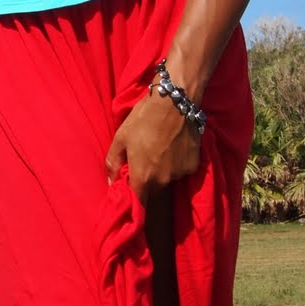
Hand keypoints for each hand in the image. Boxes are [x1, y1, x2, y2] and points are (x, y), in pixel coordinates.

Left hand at [105, 88, 201, 203]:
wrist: (174, 102)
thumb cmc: (143, 119)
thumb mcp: (121, 138)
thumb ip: (113, 164)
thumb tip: (110, 183)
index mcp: (143, 177)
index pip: (138, 203)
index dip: (134, 201)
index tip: (131, 193)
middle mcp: (163, 181)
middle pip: (152, 190)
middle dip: (147, 180)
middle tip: (143, 159)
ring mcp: (180, 174)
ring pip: (168, 179)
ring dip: (162, 171)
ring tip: (160, 148)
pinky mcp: (194, 165)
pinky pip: (181, 170)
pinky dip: (176, 163)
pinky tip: (174, 146)